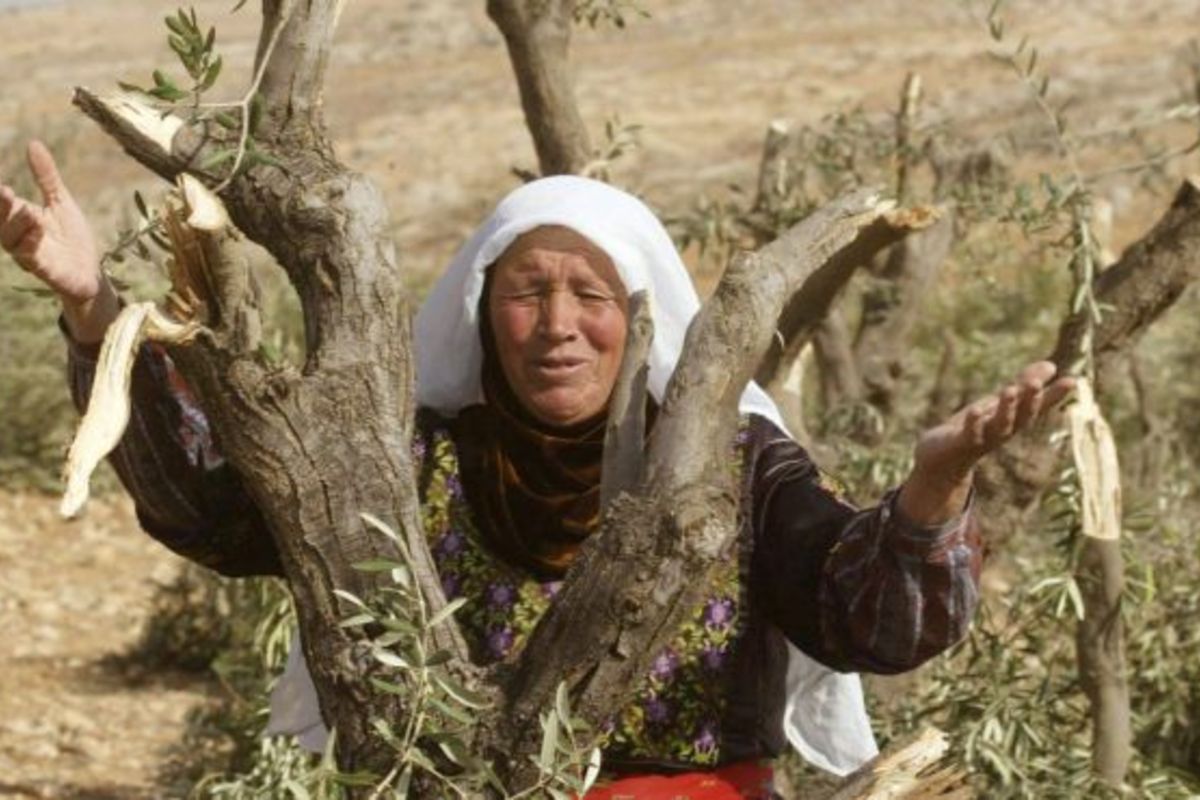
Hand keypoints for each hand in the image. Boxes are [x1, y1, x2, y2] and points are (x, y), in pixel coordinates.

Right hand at [1, 140, 115, 342]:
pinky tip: (38, 231)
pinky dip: (31, 246)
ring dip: (19, 225)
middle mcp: (19, 237)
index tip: (0, 184)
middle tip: (3, 191)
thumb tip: (32, 143)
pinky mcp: (44, 270)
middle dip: (1, 208)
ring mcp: (30, 254)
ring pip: (13, 241)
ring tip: (29, 211)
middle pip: (2, 222)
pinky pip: (31, 259)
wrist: (90, 273)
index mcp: (21, 218)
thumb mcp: (61, 202)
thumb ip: (46, 177)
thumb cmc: (72, 238)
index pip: (3, 204)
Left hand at [898, 361, 1075, 524]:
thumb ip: (1024, 384)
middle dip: (1029, 400)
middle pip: (1022, 416)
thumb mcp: (1000, 404)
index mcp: (1014, 420)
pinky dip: (973, 423)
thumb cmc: (975, 428)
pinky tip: (975, 410)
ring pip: (998, 425)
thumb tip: (1052, 365)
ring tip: (1010, 389)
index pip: (1039, 406)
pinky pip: (969, 434)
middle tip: (1035, 382)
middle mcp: (1003, 431)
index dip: (1055, 395)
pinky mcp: (960, 444)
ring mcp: (982, 439)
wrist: (942, 460)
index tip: (1072, 381)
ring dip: (1005, 409)